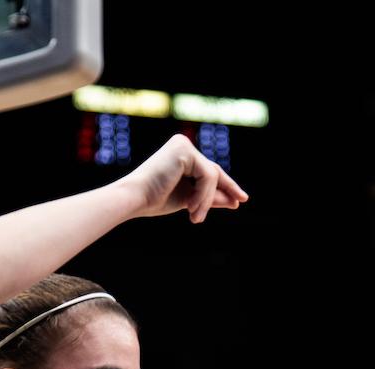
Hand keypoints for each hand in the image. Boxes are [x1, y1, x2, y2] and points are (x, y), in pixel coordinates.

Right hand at [118, 134, 248, 222]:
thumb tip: (234, 201)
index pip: (208, 171)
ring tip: (195, 218)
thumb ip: (208, 198)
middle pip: (212, 171)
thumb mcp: (188, 200)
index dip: (225, 186)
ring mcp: (184, 145)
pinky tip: (190, 208)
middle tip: (240, 201)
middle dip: (226, 188)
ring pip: (211, 176)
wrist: (133, 199)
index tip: (239, 199)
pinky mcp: (185, 151)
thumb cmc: (153, 200)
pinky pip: (207, 176)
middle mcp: (182, 144)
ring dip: (207, 200)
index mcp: (180, 154)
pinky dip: (203, 194)